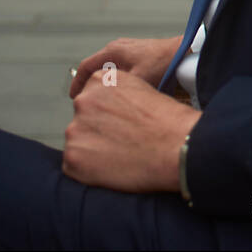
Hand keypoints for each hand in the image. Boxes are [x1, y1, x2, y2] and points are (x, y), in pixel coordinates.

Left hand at [62, 68, 200, 192]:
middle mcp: (83, 100)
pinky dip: (89, 171)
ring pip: (77, 142)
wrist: (179, 146)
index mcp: (100, 79)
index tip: (119, 125)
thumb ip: (119, 96)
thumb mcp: (143, 90)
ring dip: (93, 150)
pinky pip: (74, 166)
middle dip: (98, 131)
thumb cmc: (169, 122)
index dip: (107, 115)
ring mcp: (75, 129)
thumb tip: (110, 112)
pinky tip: (112, 170)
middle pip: (82, 119)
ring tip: (121, 157)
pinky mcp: (73, 157)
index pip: (91, 97)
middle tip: (122, 143)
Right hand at [69, 35, 182, 97]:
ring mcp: (128, 49)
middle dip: (89, 84)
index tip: (73, 97)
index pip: (85, 67)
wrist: (186, 51)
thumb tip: (103, 102)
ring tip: (102, 98)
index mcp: (113, 52)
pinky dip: (114, 79)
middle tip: (87, 101)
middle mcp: (118, 47)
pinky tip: (120, 92)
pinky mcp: (139, 54)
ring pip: (107, 68)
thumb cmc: (163, 64)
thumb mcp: (136, 80)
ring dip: (102, 82)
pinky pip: (119, 68)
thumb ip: (116, 89)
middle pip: (95, 67)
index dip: (77, 84)